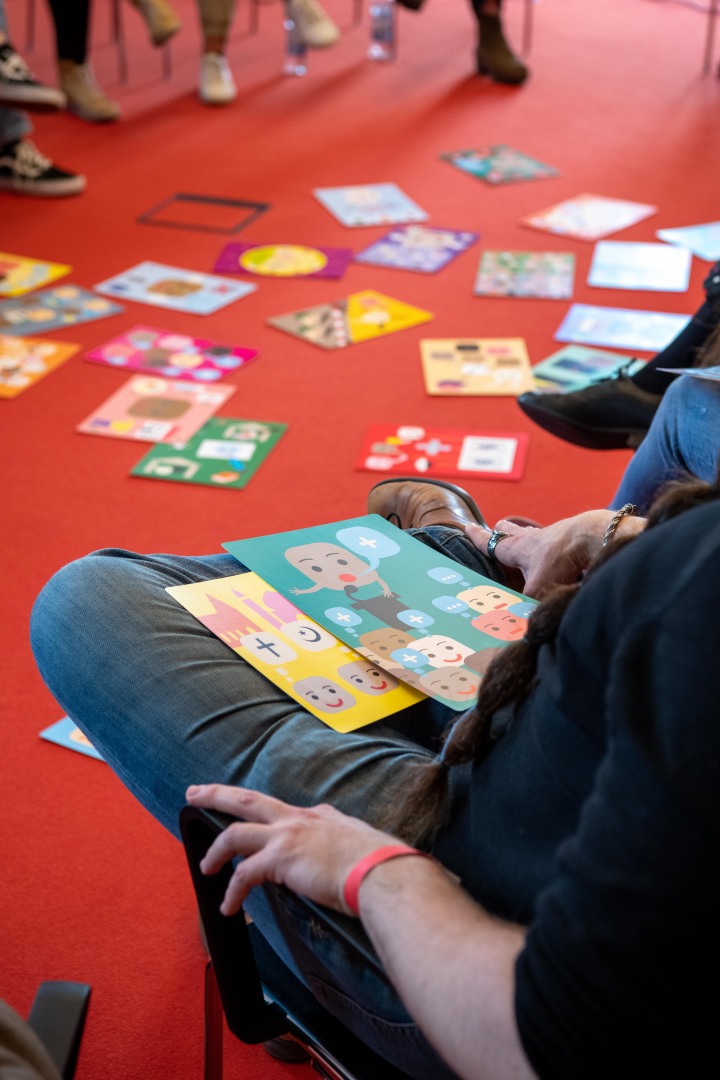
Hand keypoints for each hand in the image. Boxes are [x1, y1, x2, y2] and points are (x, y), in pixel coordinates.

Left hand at [186, 784, 402, 916]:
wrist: (383, 872)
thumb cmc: (382, 865)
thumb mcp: (365, 845)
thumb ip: (353, 846)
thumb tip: (359, 859)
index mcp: (320, 817)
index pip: (286, 812)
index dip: (270, 820)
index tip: (263, 827)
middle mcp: (299, 819)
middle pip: (247, 800)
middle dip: (217, 794)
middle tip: (194, 793)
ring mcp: (287, 836)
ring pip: (235, 833)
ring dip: (215, 851)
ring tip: (205, 867)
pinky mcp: (280, 858)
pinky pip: (243, 875)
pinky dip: (232, 892)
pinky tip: (229, 907)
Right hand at [465, 510, 643, 597]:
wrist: (595, 538)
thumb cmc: (562, 561)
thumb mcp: (538, 590)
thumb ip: (528, 609)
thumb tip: (524, 630)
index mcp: (520, 549)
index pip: (494, 544)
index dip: (479, 539)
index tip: (468, 528)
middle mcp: (536, 540)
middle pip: (515, 532)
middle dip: (504, 531)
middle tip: (498, 526)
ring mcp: (557, 536)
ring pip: (538, 535)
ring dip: (531, 537)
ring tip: (528, 536)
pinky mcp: (576, 540)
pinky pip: (560, 541)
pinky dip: (556, 546)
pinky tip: (563, 552)